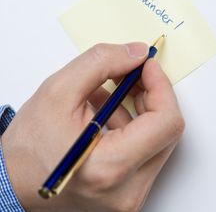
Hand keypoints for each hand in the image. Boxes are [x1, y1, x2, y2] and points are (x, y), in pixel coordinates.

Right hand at [2, 42, 183, 211]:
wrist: (12, 182)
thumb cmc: (28, 145)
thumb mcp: (59, 90)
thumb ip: (102, 62)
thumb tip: (137, 53)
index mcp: (110, 167)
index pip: (166, 121)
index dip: (161, 86)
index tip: (146, 65)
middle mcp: (126, 191)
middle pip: (166, 130)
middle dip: (150, 94)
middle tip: (130, 73)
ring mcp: (128, 196)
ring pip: (157, 139)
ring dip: (138, 107)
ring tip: (109, 92)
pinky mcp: (125, 193)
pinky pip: (144, 151)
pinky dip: (131, 125)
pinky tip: (106, 112)